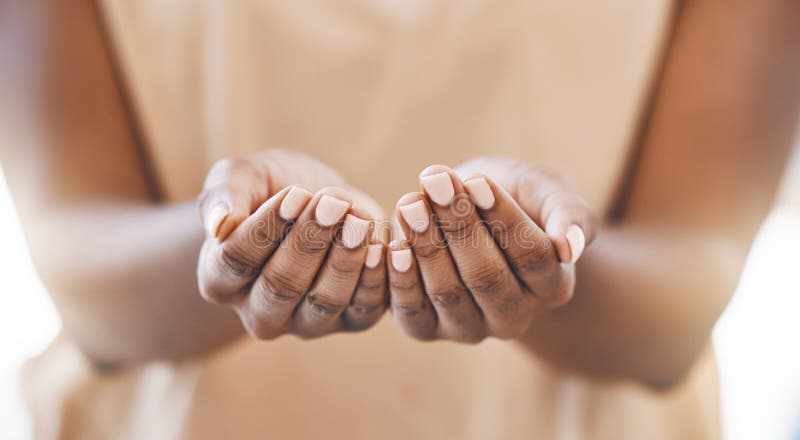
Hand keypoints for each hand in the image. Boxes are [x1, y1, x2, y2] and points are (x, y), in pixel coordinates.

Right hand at [197, 151, 387, 338]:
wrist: (321, 200)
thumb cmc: (271, 187)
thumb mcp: (244, 177)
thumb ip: (223, 195)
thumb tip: (218, 224)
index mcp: (219, 280)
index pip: (236, 261)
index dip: (267, 228)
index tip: (295, 193)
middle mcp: (258, 312)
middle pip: (281, 286)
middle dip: (309, 241)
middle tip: (332, 204)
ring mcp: (305, 323)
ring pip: (323, 301)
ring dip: (343, 259)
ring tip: (357, 219)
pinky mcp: (350, 321)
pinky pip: (363, 310)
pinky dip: (374, 278)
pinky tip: (380, 245)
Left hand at [387, 160, 596, 342]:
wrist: (475, 215)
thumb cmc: (520, 199)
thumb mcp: (550, 193)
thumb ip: (571, 215)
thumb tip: (572, 248)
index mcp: (552, 286)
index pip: (531, 255)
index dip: (502, 218)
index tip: (476, 180)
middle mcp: (514, 318)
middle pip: (487, 277)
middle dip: (458, 226)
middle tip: (435, 181)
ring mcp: (470, 328)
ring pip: (449, 292)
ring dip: (426, 244)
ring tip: (411, 201)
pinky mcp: (428, 329)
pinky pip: (413, 313)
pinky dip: (401, 279)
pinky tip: (394, 242)